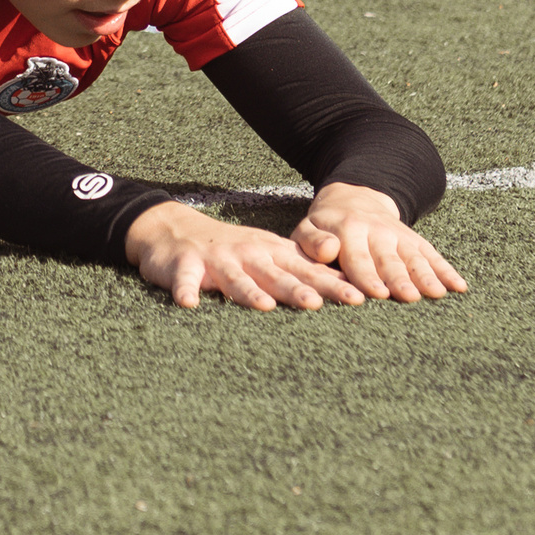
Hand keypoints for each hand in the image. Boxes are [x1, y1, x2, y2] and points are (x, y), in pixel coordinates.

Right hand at [125, 202, 366, 311]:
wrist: (176, 228)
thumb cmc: (234, 250)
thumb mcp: (270, 254)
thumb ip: (302, 271)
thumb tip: (350, 288)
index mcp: (273, 254)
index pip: (307, 271)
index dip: (331, 285)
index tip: (358, 299)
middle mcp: (249, 255)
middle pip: (276, 275)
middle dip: (296, 290)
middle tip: (317, 305)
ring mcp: (216, 260)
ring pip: (235, 278)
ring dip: (249, 292)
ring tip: (264, 306)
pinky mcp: (183, 266)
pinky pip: (185, 281)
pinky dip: (186, 291)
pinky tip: (189, 303)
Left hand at [291, 183, 466, 301]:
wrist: (353, 197)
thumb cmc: (325, 225)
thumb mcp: (308, 227)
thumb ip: (312, 241)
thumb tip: (326, 251)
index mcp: (348, 230)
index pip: (357, 258)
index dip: (367, 276)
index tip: (376, 293)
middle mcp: (377, 232)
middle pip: (389, 260)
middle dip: (399, 279)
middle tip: (407, 297)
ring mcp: (399, 236)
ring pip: (414, 258)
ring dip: (426, 276)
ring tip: (436, 294)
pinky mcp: (415, 240)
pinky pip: (433, 255)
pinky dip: (447, 271)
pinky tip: (460, 288)